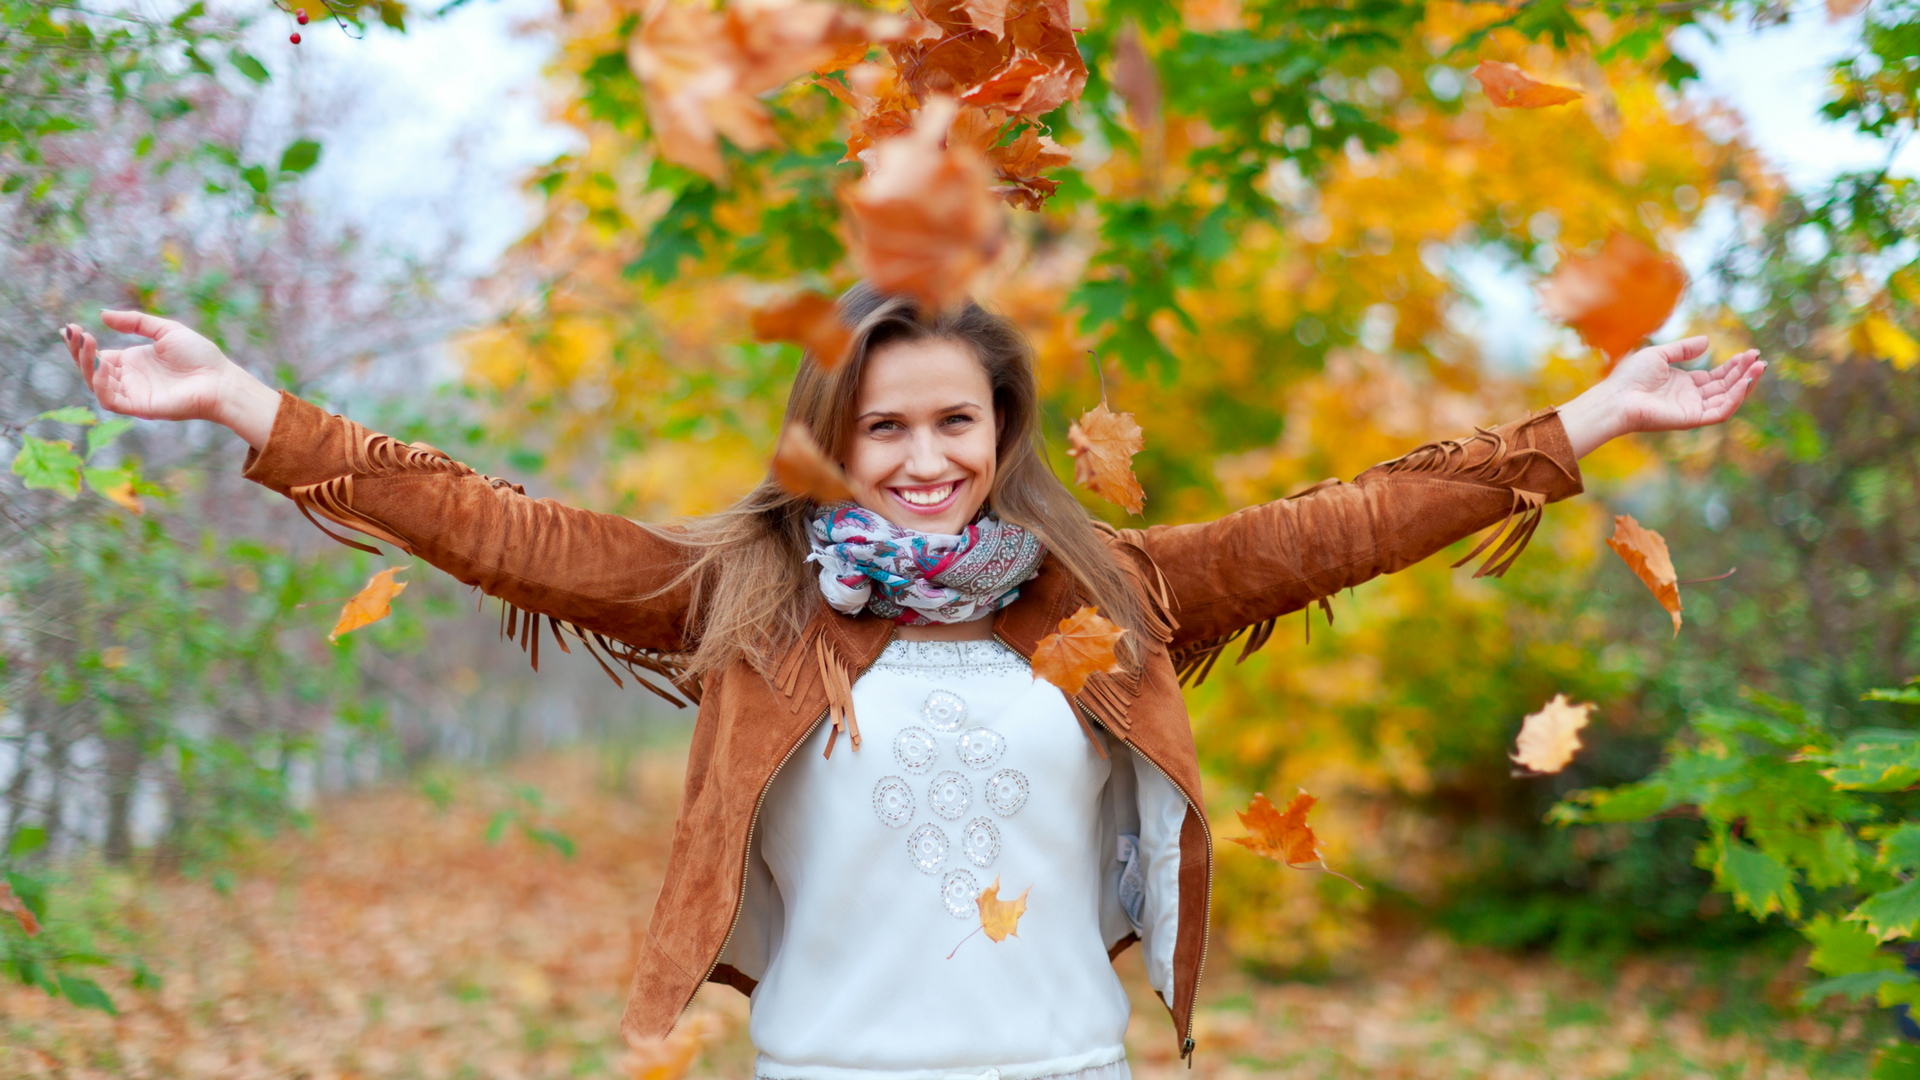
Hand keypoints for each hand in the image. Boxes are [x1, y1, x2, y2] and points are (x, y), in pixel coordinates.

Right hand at [61, 310, 279, 448]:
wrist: (221, 379)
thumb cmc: (200, 356)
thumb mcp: (165, 330)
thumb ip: (136, 322)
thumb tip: (102, 315)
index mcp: (133, 362)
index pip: (97, 356)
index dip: (81, 344)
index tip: (72, 328)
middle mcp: (129, 379)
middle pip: (91, 369)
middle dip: (78, 352)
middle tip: (74, 333)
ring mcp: (134, 394)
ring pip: (96, 384)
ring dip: (86, 365)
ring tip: (87, 343)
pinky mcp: (140, 407)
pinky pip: (111, 401)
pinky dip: (100, 385)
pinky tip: (102, 366)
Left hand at [1558, 337, 1765, 457]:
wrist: (1616, 397)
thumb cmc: (1630, 377)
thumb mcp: (1659, 355)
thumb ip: (1682, 349)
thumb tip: (1707, 341)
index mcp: (1684, 384)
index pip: (1717, 377)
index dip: (1734, 366)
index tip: (1749, 352)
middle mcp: (1690, 398)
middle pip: (1725, 386)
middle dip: (1743, 372)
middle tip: (1758, 358)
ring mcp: (1692, 409)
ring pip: (1727, 399)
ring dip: (1745, 384)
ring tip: (1758, 367)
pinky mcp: (1691, 419)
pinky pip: (1720, 412)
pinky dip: (1734, 399)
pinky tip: (1744, 383)